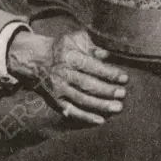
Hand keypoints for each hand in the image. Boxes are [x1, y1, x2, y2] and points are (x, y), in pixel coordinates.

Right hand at [7, 29, 127, 124]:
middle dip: (107, 90)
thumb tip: (108, 55)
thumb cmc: (62, 48)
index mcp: (70, 56)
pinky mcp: (55, 100)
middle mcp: (63, 74)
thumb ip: (92, 46)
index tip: (124, 78)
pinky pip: (71, 111)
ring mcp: (59, 89)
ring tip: (117, 107)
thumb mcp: (75, 39)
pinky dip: (85, 117)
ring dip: (100, 105)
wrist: (37, 59)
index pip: (92, 66)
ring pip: (81, 99)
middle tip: (122, 94)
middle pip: (87, 84)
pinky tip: (100, 120)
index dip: (109, 73)